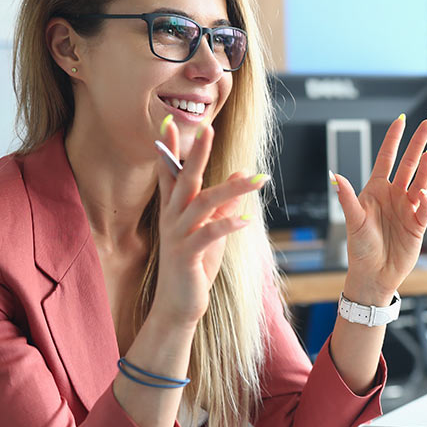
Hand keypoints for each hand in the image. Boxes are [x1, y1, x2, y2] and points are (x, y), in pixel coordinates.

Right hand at [150, 118, 265, 325]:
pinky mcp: (186, 255)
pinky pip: (208, 234)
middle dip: (197, 154)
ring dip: (231, 189)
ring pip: (202, 204)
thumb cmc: (195, 265)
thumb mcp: (212, 230)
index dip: (169, 148)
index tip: (169, 121)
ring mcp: (177, 236)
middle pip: (185, 180)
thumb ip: (225, 203)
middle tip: (208, 129)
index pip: (171, 173)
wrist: (179, 304)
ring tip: (257, 178)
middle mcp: (171, 218)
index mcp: (175, 210)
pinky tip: (247, 219)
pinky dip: (228, 224)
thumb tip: (242, 174)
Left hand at [335, 115, 426, 304]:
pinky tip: (422, 195)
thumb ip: (347, 198)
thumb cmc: (360, 248)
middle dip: (418, 142)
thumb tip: (335, 176)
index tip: (403, 119)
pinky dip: (426, 201)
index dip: (394, 138)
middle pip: (408, 163)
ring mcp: (407, 208)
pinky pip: (425, 208)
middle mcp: (394, 195)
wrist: (374, 275)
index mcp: (376, 190)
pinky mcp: (418, 224)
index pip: (387, 157)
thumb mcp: (353, 222)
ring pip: (420, 181)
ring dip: (425, 168)